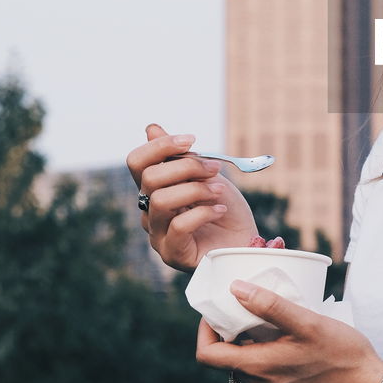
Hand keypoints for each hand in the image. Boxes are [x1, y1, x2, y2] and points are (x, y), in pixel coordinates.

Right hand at [126, 124, 254, 271]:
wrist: (245, 244)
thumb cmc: (225, 210)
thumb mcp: (207, 176)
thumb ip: (180, 157)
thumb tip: (151, 129)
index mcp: (154, 190)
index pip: (137, 163)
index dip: (160, 146)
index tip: (192, 140)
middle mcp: (149, 212)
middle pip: (149, 178)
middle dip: (187, 167)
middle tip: (214, 169)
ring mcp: (158, 235)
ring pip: (160, 200)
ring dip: (196, 189)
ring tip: (218, 191)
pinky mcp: (172, 253)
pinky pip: (178, 226)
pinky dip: (203, 212)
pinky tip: (220, 211)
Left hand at [195, 281, 382, 382]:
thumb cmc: (342, 355)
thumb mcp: (307, 322)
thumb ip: (270, 306)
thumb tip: (236, 289)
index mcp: (258, 367)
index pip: (208, 355)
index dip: (205, 330)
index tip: (218, 309)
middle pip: (227, 358)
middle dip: (231, 331)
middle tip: (247, 306)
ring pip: (249, 366)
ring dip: (252, 343)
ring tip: (272, 319)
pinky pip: (268, 374)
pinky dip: (269, 354)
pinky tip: (292, 339)